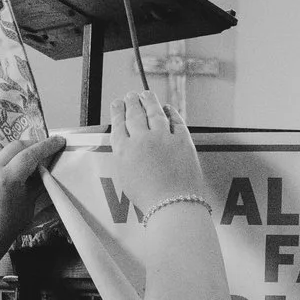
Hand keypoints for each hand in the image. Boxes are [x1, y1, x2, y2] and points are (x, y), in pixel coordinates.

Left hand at [0, 134, 63, 248]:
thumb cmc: (9, 223)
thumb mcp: (30, 201)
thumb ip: (39, 180)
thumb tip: (48, 164)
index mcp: (7, 179)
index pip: (30, 154)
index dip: (46, 146)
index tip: (59, 141)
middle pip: (17, 146)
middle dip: (34, 144)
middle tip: (47, 148)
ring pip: (6, 149)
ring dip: (21, 150)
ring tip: (33, 159)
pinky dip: (9, 157)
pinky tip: (16, 166)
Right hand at [107, 92, 206, 215]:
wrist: (173, 204)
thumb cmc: (149, 198)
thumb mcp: (126, 177)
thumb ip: (126, 156)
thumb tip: (128, 144)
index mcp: (124, 150)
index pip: (118, 124)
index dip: (118, 111)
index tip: (117, 103)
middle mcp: (141, 139)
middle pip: (134, 114)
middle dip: (131, 102)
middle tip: (130, 95)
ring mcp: (163, 137)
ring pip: (154, 112)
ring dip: (149, 101)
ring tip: (146, 95)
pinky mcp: (182, 140)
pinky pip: (176, 121)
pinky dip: (170, 113)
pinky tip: (167, 108)